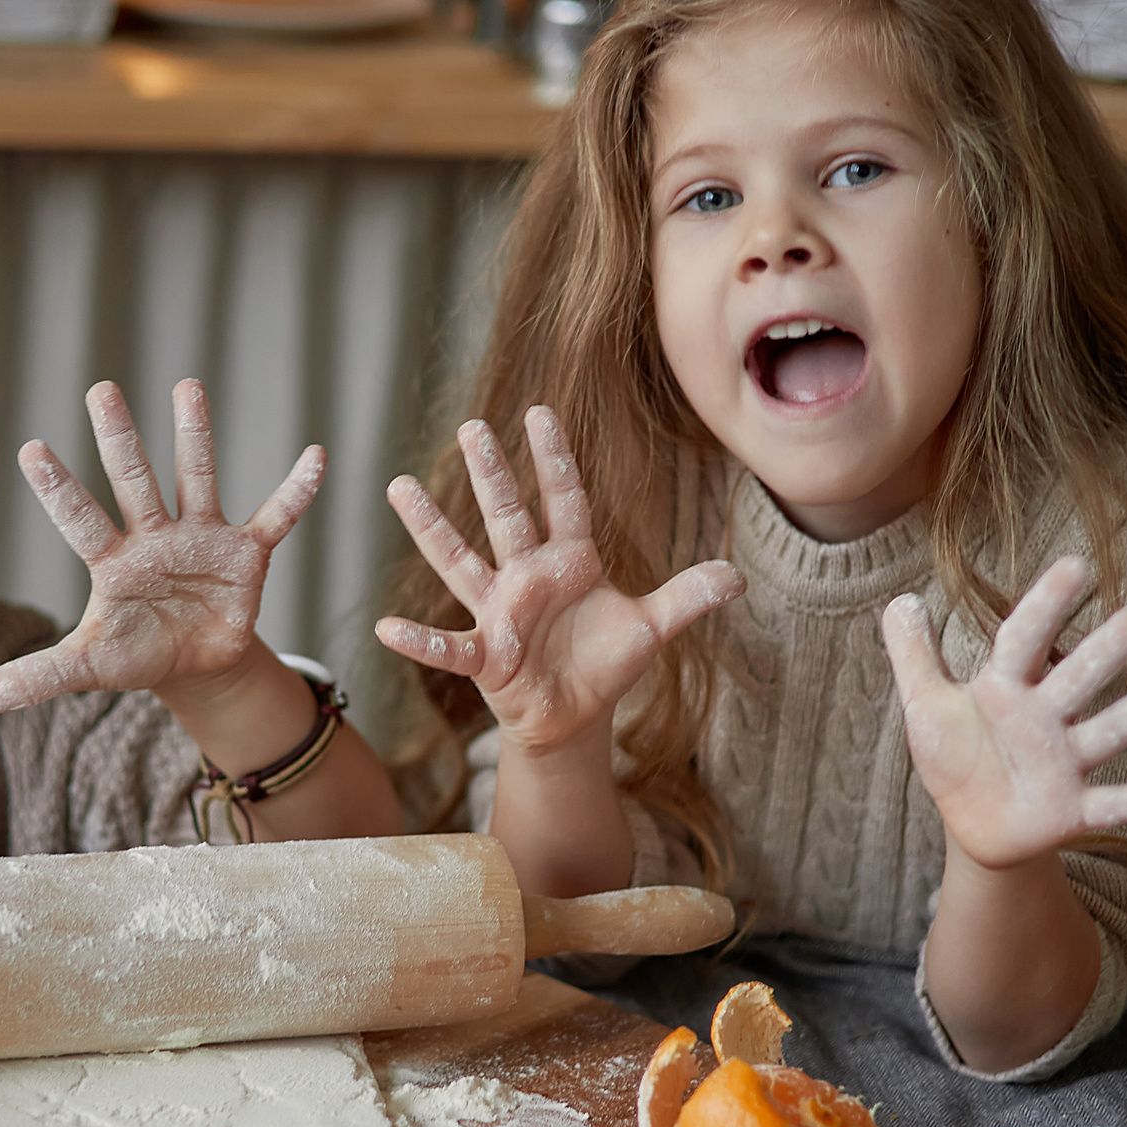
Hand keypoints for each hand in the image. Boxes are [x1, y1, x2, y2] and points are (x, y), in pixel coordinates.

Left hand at [0, 380, 321, 713]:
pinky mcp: (246, 552)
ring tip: (187, 386)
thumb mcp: (89, 666)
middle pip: (133, 480)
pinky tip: (314, 458)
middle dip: (118, 437)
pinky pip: (275, 517)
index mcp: (113, 560)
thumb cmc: (137, 651)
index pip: (80, 520)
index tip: (29, 449)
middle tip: (100, 388)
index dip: (58, 489)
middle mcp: (154, 536)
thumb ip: (42, 674)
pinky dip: (296, 492)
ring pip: (196, 478)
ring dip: (194, 435)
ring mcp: (201, 538)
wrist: (195, 662)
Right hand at [374, 406, 742, 756]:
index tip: (539, 411)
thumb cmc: (603, 663)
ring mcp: (500, 611)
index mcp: (570, 561)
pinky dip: (420, 640)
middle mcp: (528, 575)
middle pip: (506, 515)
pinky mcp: (484, 654)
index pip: (564, 499)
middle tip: (470, 425)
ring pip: (460, 560)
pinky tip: (387, 629)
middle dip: (490, 472)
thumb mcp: (651, 629)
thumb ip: (688, 598)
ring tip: (399, 486)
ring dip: (431, 527)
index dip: (554, 459)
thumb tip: (739, 577)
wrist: (572, 715)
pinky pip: (449, 645)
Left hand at [881, 555, 1126, 871]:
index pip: (1024, 638)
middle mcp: (1045, 718)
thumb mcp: (926, 705)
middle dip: (1112, 645)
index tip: (1075, 566)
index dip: (1044, 606)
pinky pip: (1116, 804)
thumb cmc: (955, 754)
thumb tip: (901, 599)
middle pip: (1080, 676)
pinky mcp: (1075, 810)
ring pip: (1112, 729)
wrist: (972, 824)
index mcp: (1007, 687)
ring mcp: (1066, 762)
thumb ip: (914, 654)